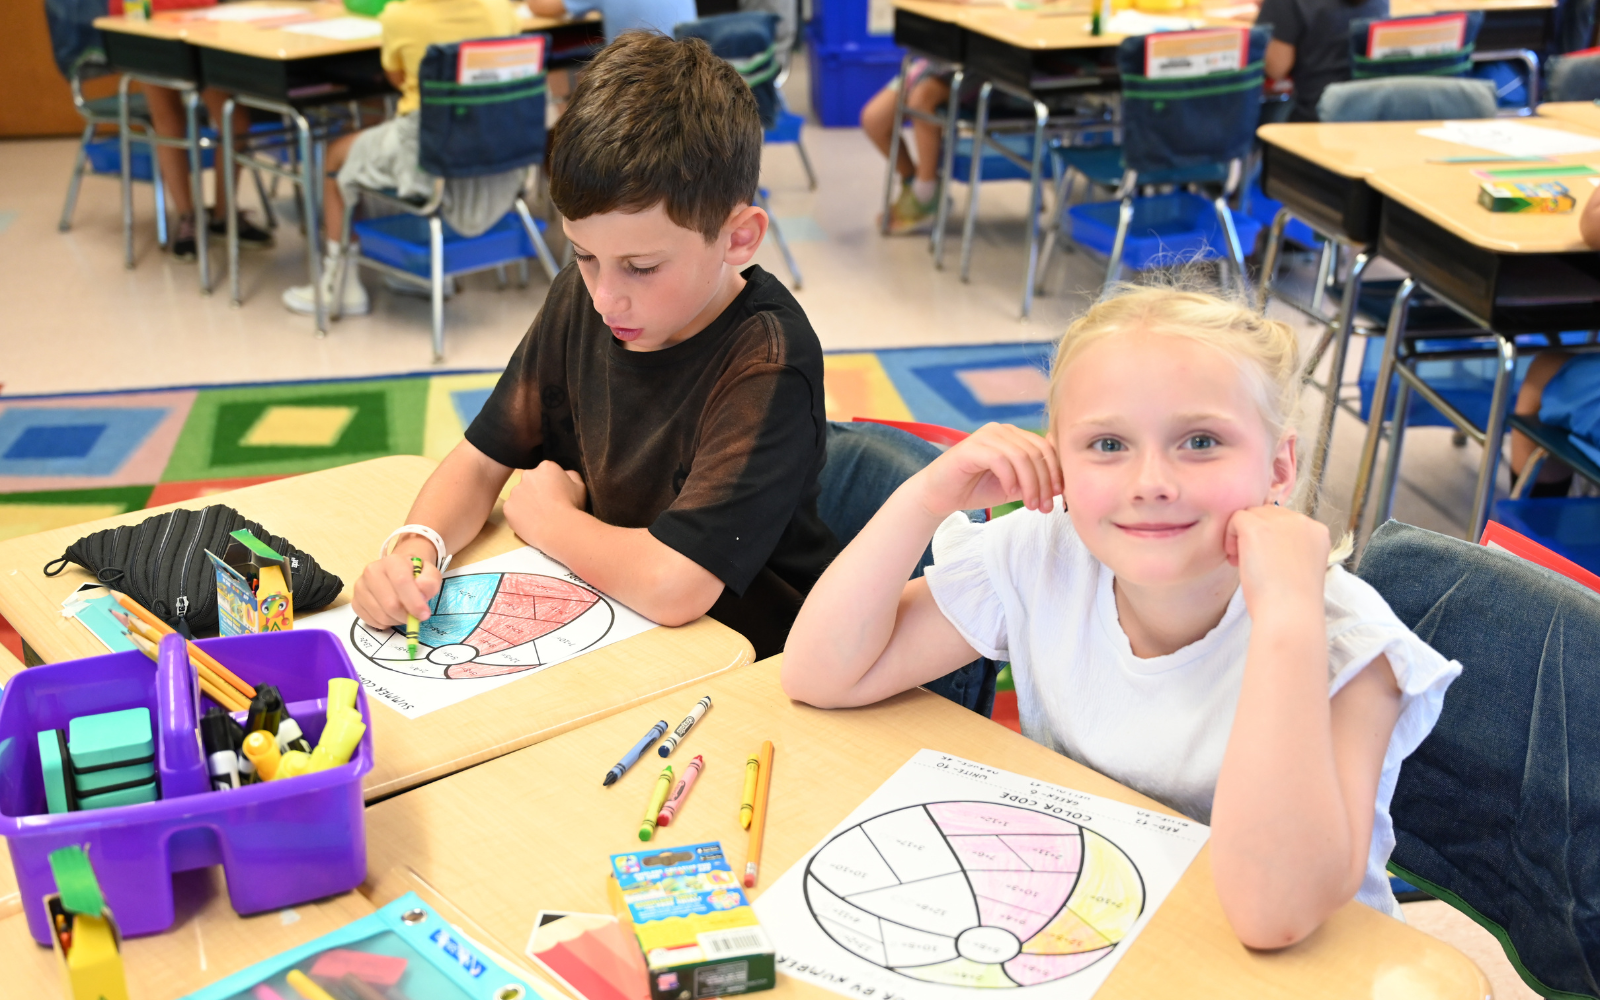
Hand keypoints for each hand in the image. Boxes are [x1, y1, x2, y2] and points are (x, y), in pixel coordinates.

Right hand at [350, 539, 442, 627]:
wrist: (396, 572)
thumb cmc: (414, 575)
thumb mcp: (429, 573)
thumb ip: (430, 582)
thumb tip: (422, 594)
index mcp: (392, 561)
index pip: (401, 581)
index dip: (414, 602)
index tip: (424, 614)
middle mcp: (371, 571)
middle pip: (390, 603)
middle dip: (406, 615)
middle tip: (415, 617)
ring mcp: (360, 587)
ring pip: (381, 615)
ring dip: (397, 620)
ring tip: (403, 613)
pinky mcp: (355, 602)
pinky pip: (372, 621)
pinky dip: (385, 623)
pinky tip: (391, 614)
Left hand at [504, 461, 586, 548]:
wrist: (559, 529)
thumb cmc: (572, 506)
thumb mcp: (580, 486)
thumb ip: (571, 475)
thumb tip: (564, 475)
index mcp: (545, 467)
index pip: (546, 472)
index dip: (551, 484)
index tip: (557, 495)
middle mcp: (527, 475)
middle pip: (531, 481)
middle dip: (537, 491)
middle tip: (547, 506)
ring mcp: (515, 491)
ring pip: (520, 496)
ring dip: (527, 503)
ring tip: (539, 517)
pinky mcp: (508, 507)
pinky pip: (513, 510)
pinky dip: (520, 516)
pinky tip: (531, 523)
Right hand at [911, 422, 1062, 518]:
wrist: (940, 495)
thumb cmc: (976, 489)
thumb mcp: (1015, 485)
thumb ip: (1035, 479)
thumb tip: (1064, 481)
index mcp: (1013, 436)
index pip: (1045, 447)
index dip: (1056, 471)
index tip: (1057, 496)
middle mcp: (1001, 430)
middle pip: (1035, 452)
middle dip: (1044, 482)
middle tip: (1043, 506)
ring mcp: (986, 435)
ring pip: (1021, 456)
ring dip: (1030, 484)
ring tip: (1029, 504)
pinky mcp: (971, 447)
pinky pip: (1000, 459)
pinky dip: (1010, 479)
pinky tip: (1009, 493)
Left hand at [1225, 505, 1328, 615]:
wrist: (1289, 614)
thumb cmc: (1291, 601)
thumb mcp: (1300, 566)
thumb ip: (1290, 547)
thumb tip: (1264, 539)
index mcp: (1317, 531)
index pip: (1286, 521)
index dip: (1271, 539)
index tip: (1267, 561)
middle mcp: (1302, 521)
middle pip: (1267, 514)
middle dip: (1256, 535)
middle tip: (1250, 562)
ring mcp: (1280, 522)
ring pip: (1251, 514)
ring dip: (1242, 535)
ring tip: (1241, 562)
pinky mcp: (1257, 527)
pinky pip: (1236, 518)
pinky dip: (1230, 535)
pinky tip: (1234, 558)